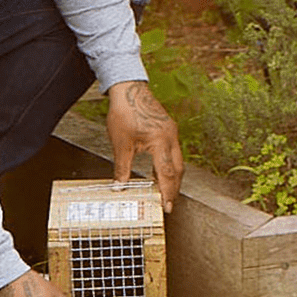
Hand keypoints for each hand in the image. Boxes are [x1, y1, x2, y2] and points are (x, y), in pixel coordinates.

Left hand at [107, 80, 184, 211]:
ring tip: (164, 193)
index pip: (167, 174)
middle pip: (177, 170)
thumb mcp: (121, 143)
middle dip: (173, 188)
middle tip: (168, 204)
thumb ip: (122, 167)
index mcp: (161, 141)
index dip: (167, 193)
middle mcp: (171, 137)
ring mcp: (171, 132)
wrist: (129, 88)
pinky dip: (168, 165)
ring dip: (172, 178)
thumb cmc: (125, 111)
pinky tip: (160, 173)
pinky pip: (172, 152)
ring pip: (177, 161)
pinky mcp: (168, 129)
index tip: (166, 207)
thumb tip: (119, 187)